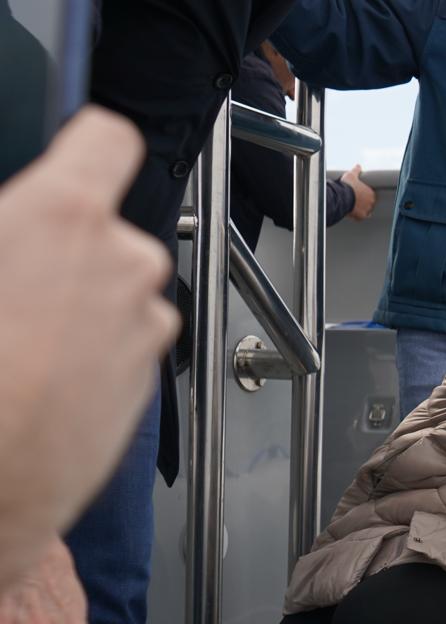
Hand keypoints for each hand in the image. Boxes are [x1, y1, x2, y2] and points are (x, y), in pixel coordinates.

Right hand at [0, 106, 176, 584]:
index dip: (85, 146)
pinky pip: (120, 345)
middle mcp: (126, 263)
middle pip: (106, 231)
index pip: (108, 139)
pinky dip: (89, 354)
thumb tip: (13, 230)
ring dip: (77, 308)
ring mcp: (145, 324)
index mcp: (68, 216)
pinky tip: (38, 380)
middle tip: (8, 287)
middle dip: (64, 251)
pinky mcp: (149, 380)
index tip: (70, 154)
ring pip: (114, 293)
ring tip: (16, 345)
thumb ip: (5, 227)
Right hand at [341, 164, 375, 220]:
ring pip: (365, 211)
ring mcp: (367, 210)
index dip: (363, 195)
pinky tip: (352, 213)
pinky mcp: (361, 217)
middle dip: (363, 202)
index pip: (370, 195)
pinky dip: (356, 216)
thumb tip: (358, 166)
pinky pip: (360, 217)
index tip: (357, 194)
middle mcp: (371, 202)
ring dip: (360, 209)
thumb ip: (356, 170)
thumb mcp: (351, 175)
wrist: (341, 197)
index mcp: (371, 193)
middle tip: (354, 201)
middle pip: (368, 203)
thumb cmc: (347, 186)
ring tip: (353, 207)